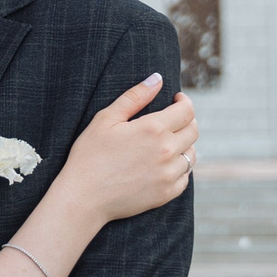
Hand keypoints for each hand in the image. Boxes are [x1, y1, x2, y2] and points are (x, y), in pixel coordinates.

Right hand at [59, 74, 195, 223]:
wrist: (83, 197)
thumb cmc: (89, 155)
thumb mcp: (106, 119)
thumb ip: (135, 97)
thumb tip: (157, 78)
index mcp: (153, 129)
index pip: (187, 110)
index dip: (184, 102)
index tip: (176, 100)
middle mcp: (167, 151)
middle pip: (193, 131)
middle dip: (186, 121)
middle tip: (172, 120)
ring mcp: (169, 174)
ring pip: (191, 154)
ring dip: (184, 145)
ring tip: (166, 143)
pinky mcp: (167, 193)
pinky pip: (185, 177)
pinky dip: (179, 168)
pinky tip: (163, 165)